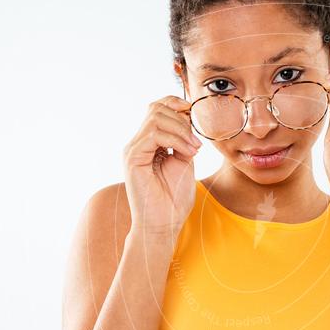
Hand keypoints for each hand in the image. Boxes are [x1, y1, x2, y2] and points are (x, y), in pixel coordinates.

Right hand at [123, 95, 201, 238]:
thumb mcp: (185, 162)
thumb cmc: (173, 199)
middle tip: (197, 141)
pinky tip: (187, 153)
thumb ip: (184, 141)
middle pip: (157, 108)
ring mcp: (133, 149)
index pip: (158, 108)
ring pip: (156, 118)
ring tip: (194, 149)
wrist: (164, 224)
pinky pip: (153, 135)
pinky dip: (176, 140)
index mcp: (149, 143)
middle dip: (183, 119)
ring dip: (182, 130)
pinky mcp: (132, 158)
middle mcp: (138, 143)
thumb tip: (189, 120)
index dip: (178, 105)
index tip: (196, 119)